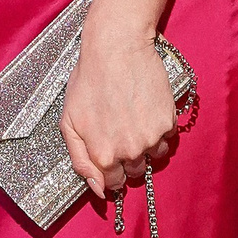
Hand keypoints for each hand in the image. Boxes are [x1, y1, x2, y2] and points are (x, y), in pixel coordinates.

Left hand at [60, 17, 176, 200]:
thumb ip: (80, 160)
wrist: (117, 49)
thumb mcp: (69, 122)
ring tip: (134, 120)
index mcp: (103, 155)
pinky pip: (166, 137)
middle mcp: (130, 151)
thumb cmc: (89, 80)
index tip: (111, 159)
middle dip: (128, 158)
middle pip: (135, 171)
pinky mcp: (168, 121)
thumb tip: (98, 188)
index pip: (113, 183)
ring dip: (146, 144)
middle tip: (120, 132)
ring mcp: (151, 137)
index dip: (110, 172)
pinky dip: (159, 128)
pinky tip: (145, 110)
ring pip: (154, 156)